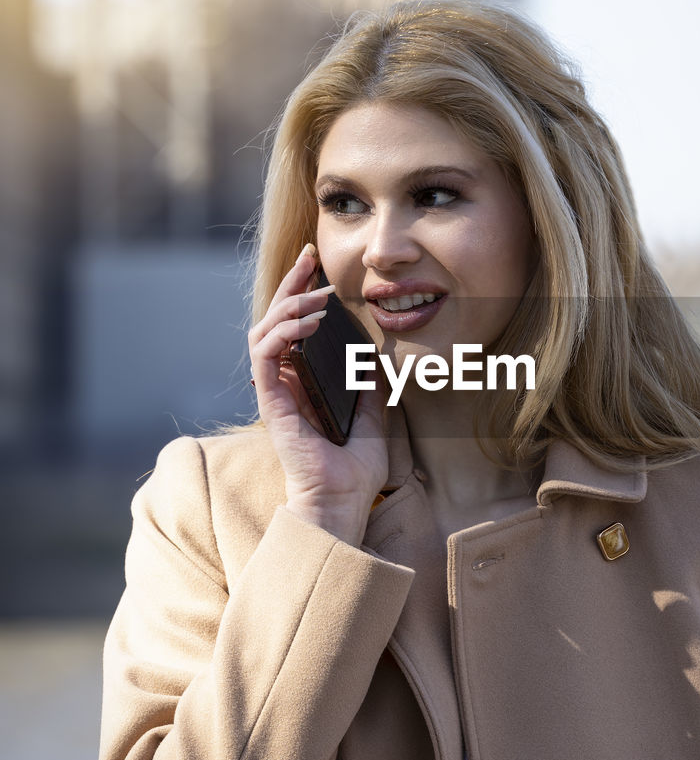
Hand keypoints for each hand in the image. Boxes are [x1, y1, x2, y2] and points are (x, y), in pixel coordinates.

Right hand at [247, 244, 388, 544]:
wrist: (344, 502)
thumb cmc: (355, 472)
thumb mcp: (373, 419)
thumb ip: (368, 388)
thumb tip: (376, 358)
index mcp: (302, 383)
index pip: (293, 327)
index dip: (301, 293)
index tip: (318, 268)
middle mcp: (283, 383)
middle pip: (274, 319)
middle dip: (291, 284)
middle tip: (309, 258)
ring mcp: (274, 391)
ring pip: (264, 330)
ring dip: (288, 304)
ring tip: (318, 296)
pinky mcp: (271, 401)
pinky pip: (265, 354)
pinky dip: (284, 331)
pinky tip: (311, 322)